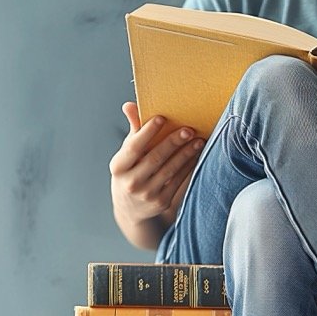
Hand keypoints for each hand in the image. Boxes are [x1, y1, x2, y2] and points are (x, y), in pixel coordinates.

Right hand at [109, 102, 203, 229]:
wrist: (131, 211)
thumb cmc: (130, 174)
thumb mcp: (125, 157)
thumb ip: (133, 132)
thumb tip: (130, 105)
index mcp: (118, 167)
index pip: (133, 147)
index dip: (147, 132)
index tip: (161, 118)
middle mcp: (131, 183)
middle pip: (155, 158)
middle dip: (173, 142)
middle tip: (188, 129)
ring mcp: (147, 194)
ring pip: (170, 170)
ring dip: (186, 154)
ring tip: (198, 140)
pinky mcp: (161, 202)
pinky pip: (178, 181)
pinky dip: (188, 166)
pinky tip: (196, 155)